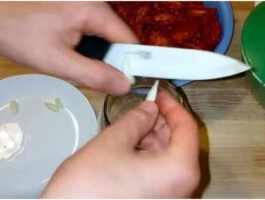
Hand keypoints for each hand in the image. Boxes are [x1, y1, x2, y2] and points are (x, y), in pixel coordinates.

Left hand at [0, 2, 137, 94]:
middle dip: (111, 60)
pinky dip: (88, 46)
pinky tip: (71, 52)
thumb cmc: (19, 35)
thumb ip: (94, 75)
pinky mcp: (76, 8)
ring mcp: (85, 4)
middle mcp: (95, 3)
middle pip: (118, 38)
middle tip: (95, 77)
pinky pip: (93, 30)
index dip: (131, 63)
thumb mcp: (57, 61)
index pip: (129, 40)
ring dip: (99, 54)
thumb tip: (125, 86)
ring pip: (106, 36)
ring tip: (77, 63)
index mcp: (94, 11)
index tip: (126, 83)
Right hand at [40, 92, 199, 197]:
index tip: (159, 95)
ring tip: (132, 125)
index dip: (172, 106)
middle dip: (161, 122)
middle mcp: (182, 188)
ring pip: (169, 158)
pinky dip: (148, 155)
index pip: (187, 128)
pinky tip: (130, 145)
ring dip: (153, 138)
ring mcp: (169, 197)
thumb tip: (149, 108)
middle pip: (180, 143)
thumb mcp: (113, 143)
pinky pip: (160, 172)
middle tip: (144, 107)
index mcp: (180, 170)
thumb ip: (136, 119)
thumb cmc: (89, 190)